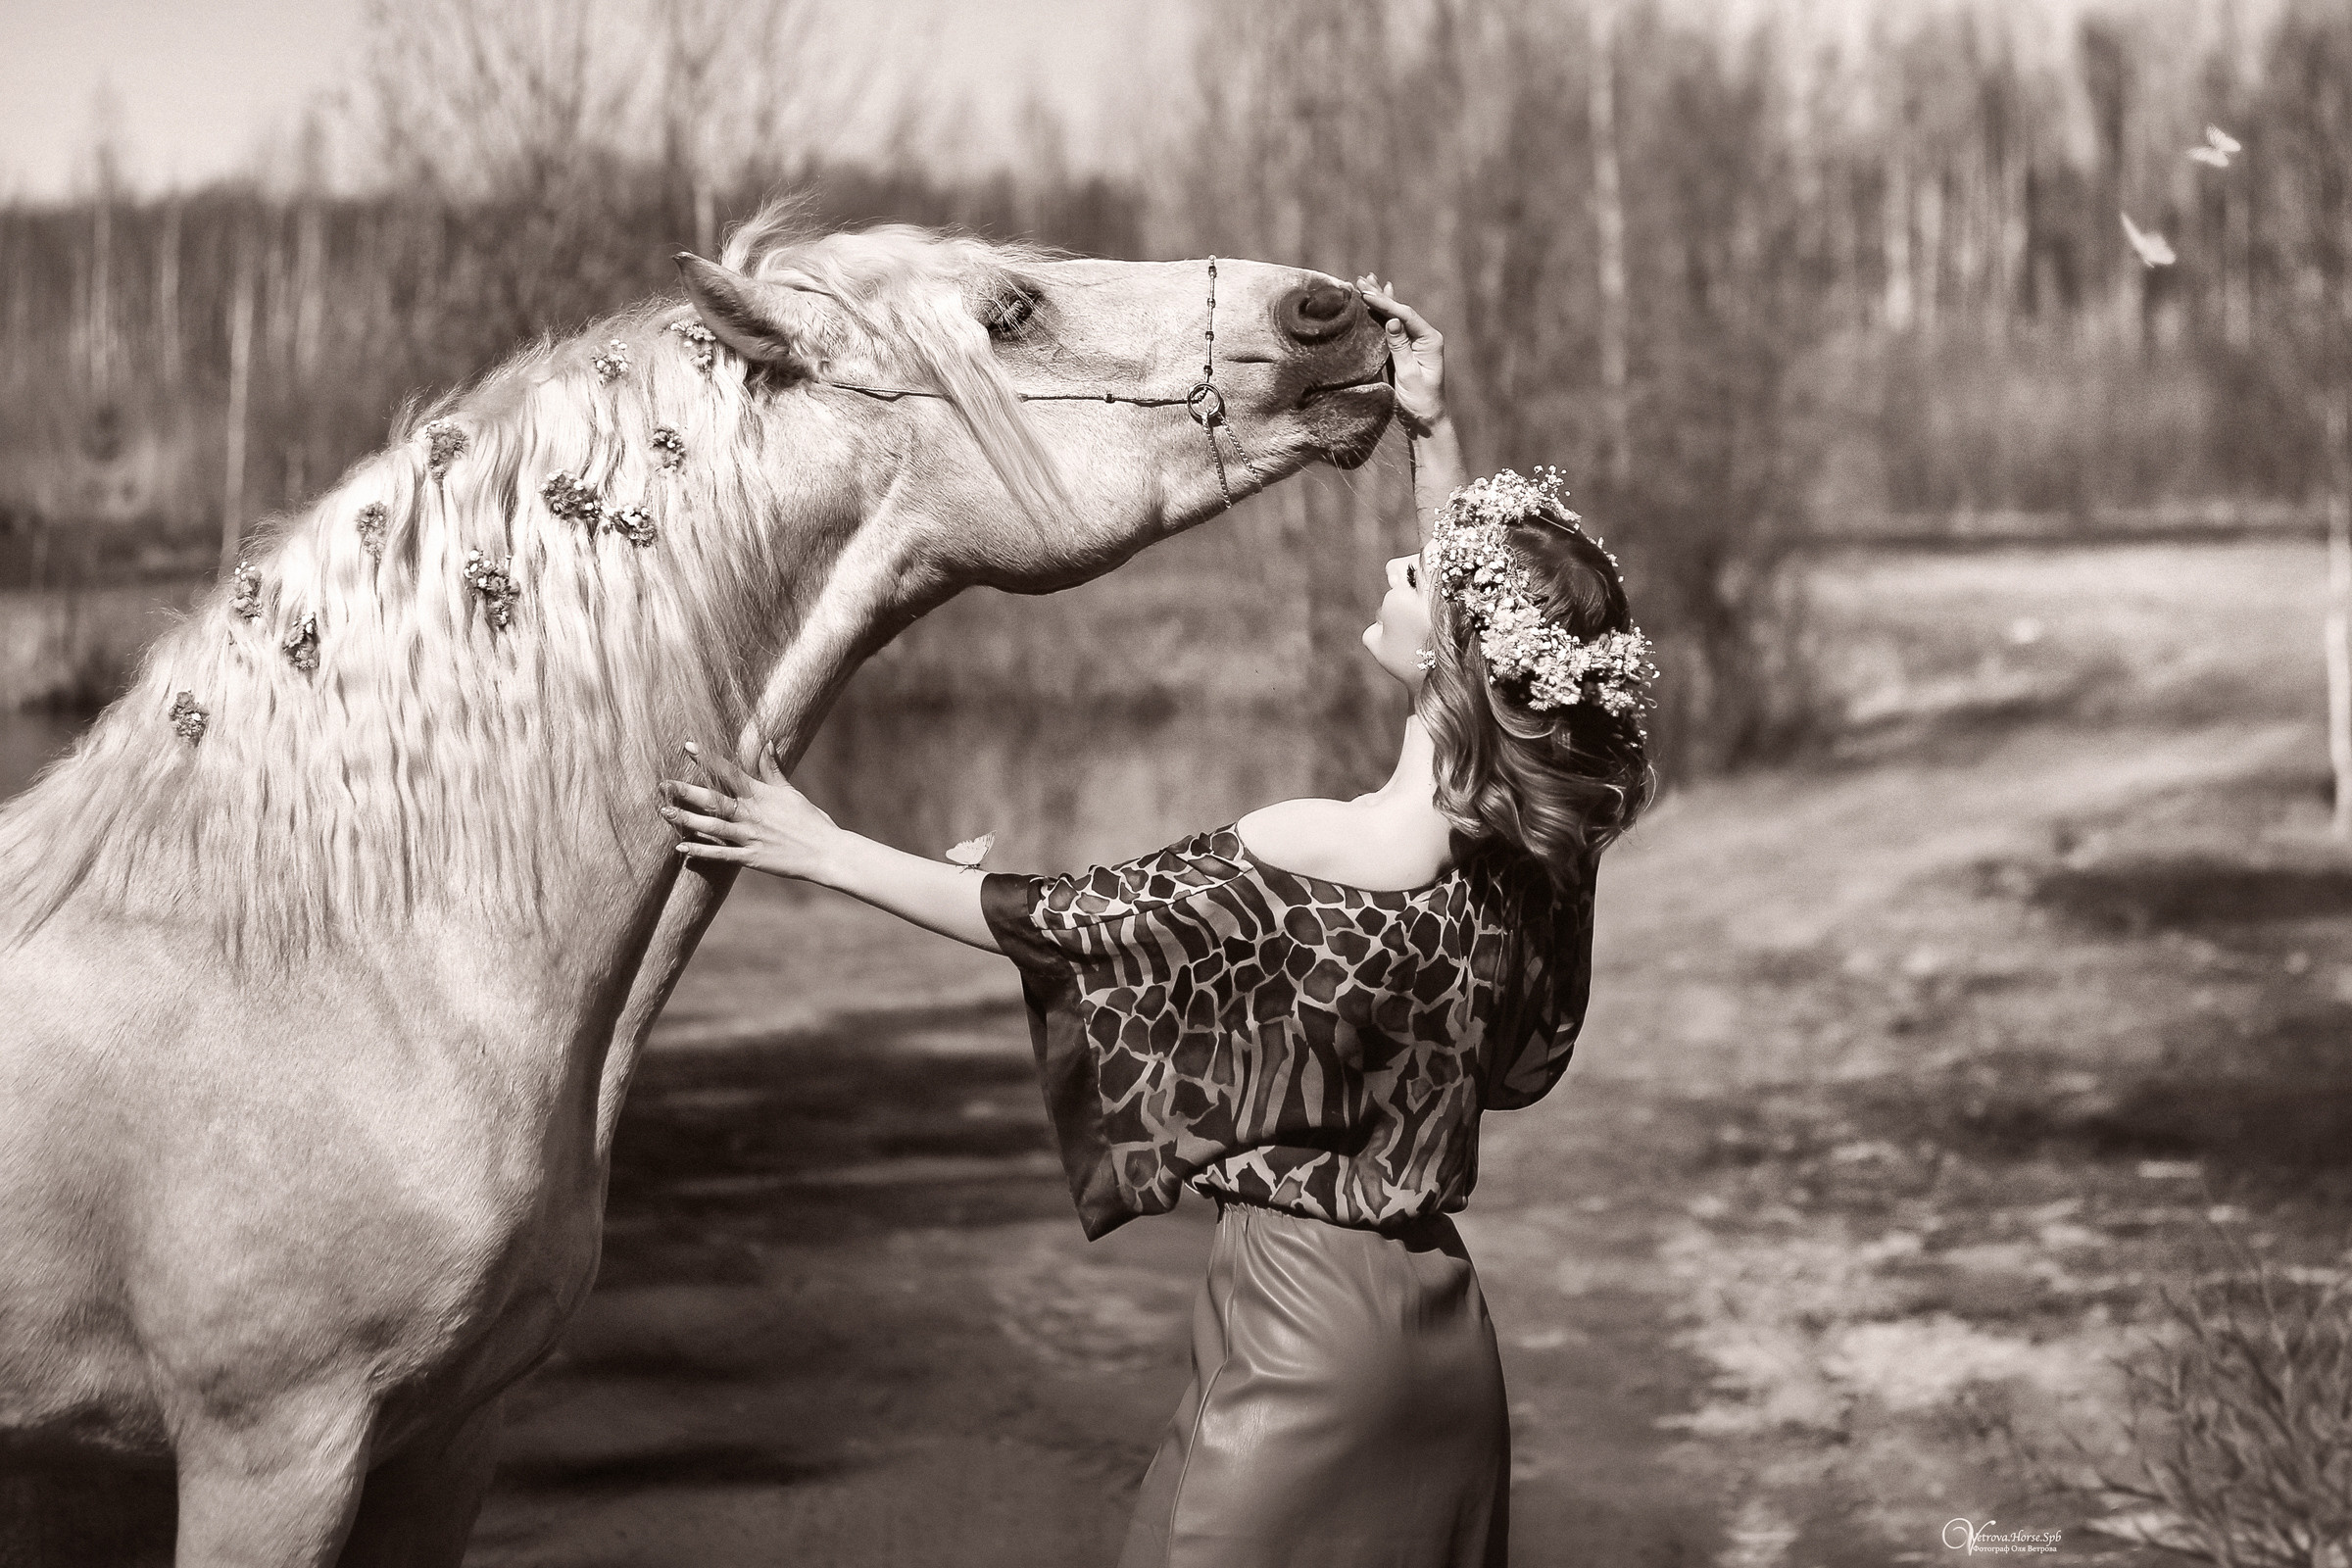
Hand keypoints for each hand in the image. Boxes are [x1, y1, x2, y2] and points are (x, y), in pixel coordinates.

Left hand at [658, 741, 839, 881]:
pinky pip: (721, 854)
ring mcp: (750, 837)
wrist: (825, 852)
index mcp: (761, 795)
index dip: (707, 759)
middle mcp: (752, 814)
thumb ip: (773, 770)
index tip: (687, 747)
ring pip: (712, 826)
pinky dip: (701, 851)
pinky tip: (681, 847)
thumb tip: (767, 744)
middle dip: (687, 792)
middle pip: (714, 800)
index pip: (730, 772)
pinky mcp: (751, 858)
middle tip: (663, 784)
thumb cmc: (810, 820)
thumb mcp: (790, 792)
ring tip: (664, 811)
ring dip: (687, 819)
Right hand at [1355, 275, 1444, 434]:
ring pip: (1396, 316)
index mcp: (1430, 341)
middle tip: (1362, 279)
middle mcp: (1424, 338)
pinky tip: (1381, 299)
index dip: (1385, 303)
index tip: (1366, 294)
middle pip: (1400, 311)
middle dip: (1381, 295)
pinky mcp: (1405, 351)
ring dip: (1381, 300)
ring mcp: (1415, 343)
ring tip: (1367, 281)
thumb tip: (1390, 321)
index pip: (1405, 315)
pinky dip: (1383, 313)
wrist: (1426, 421)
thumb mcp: (1408, 376)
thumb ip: (1400, 348)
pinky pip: (1393, 328)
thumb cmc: (1420, 402)